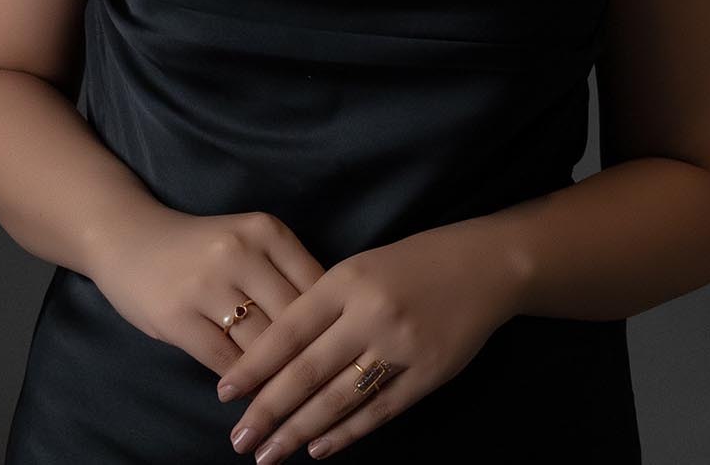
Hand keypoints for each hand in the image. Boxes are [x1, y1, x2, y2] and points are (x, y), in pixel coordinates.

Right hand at [89, 204, 326, 378]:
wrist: (129, 238)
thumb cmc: (202, 248)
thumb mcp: (248, 242)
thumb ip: (285, 273)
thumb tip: (331, 327)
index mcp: (266, 231)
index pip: (317, 288)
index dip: (333, 326)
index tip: (344, 357)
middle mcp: (240, 251)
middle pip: (293, 319)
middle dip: (309, 359)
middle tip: (325, 392)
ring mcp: (207, 283)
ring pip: (262, 345)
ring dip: (277, 378)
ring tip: (291, 403)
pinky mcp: (177, 316)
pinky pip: (224, 361)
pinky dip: (241, 382)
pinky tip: (247, 392)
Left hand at [215, 216, 518, 461]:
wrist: (483, 265)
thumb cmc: (411, 263)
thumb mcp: (361, 267)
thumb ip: (323, 304)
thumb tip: (276, 355)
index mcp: (347, 279)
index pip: (290, 329)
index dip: (255, 365)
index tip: (226, 393)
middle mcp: (370, 313)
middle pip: (308, 371)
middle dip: (268, 409)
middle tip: (238, 439)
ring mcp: (401, 346)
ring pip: (339, 397)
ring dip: (299, 430)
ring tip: (268, 453)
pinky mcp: (429, 373)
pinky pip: (378, 410)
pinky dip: (345, 432)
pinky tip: (318, 447)